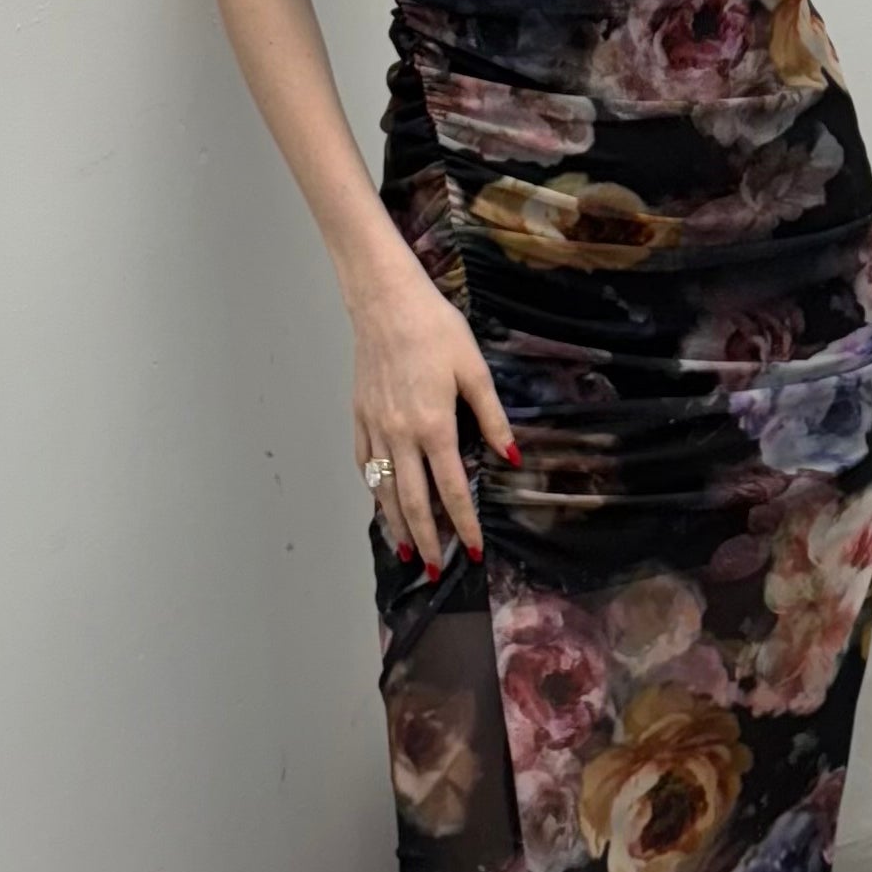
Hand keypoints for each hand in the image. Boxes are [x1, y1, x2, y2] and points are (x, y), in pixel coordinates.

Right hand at [351, 252, 518, 577]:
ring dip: (395, 525)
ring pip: (383, 490)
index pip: (451, 490)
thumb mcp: (474, 369)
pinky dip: (372, 490)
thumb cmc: (435, 329)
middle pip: (412, 502)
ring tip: (406, 551)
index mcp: (433, 426)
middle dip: (426, 540)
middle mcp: (400, 435)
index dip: (464, 525)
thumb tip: (512, 455)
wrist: (385, 301)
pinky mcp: (359, 416)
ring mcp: (375, 428)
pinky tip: (379, 503)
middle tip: (434, 570)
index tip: (473, 551)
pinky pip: (365, 465)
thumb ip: (492, 418)